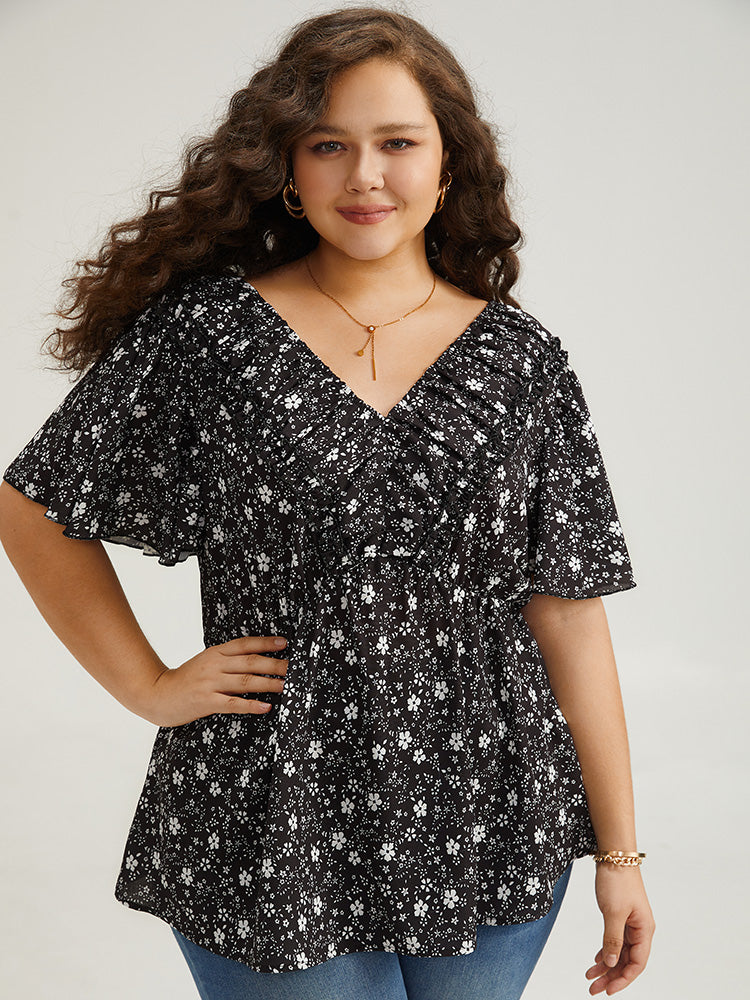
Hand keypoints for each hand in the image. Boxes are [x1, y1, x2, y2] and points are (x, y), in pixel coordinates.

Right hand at [137, 635, 288, 726]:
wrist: (158, 694)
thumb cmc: (187, 679)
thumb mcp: (207, 662)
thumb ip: (228, 659)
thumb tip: (257, 659)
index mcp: (216, 653)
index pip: (245, 644)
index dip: (266, 643)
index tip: (285, 643)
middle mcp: (214, 665)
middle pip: (250, 662)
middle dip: (275, 665)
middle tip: (294, 668)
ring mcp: (210, 683)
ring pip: (245, 682)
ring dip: (269, 684)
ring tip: (287, 686)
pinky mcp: (206, 702)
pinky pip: (233, 703)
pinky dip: (251, 705)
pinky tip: (265, 707)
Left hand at [585, 863, 655, 994]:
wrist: (614, 855)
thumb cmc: (617, 880)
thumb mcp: (613, 913)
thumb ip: (612, 939)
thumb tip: (612, 964)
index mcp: (644, 930)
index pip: (637, 964)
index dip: (623, 979)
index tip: (607, 990)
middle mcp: (640, 929)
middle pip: (627, 961)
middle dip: (611, 976)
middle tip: (593, 989)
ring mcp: (630, 923)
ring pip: (620, 952)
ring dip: (606, 966)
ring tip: (589, 977)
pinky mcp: (621, 916)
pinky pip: (615, 940)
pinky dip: (605, 951)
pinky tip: (596, 960)